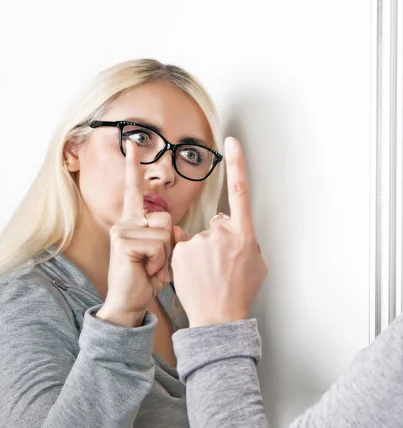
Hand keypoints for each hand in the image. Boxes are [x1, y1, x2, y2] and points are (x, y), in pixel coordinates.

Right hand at [96, 140, 172, 326]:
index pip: (134, 190)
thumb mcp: (162, 253)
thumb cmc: (146, 277)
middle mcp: (126, 221)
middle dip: (170, 244)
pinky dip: (159, 263)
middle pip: (166, 217)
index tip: (132, 143)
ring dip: (165, 256)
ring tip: (151, 267)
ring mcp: (123, 230)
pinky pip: (158, 245)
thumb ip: (168, 235)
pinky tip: (147, 271)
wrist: (130, 301)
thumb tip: (175, 228)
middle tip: (155, 262)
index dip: (133, 167)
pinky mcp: (124, 242)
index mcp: (135, 221)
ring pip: (165, 231)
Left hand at [171, 137, 267, 326]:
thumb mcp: (257, 263)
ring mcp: (200, 242)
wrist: (218, 316)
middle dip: (218, 239)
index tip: (232, 142)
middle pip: (218, 224)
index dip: (237, 165)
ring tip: (208, 274)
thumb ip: (247, 240)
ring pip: (199, 238)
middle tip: (221, 264)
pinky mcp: (180, 251)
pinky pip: (182, 247)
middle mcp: (222, 234)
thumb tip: (235, 231)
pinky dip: (187, 258)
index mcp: (244, 235)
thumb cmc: (239, 291)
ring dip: (202, 251)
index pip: (241, 192)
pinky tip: (195, 274)